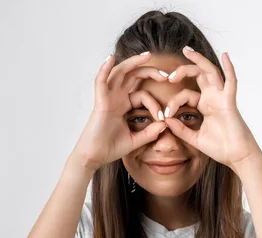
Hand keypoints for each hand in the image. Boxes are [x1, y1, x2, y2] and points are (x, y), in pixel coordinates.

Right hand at [72, 52, 168, 171]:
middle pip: (133, 76)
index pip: (143, 95)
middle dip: (149, 71)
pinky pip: (100, 81)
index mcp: (123, 105)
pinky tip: (111, 58)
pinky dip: (104, 68)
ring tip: (147, 56)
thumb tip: (165, 124)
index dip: (155, 103)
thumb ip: (150, 132)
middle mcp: (116, 98)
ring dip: (133, 62)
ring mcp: (107, 98)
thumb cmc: (110, 149)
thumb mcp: (136, 140)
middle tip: (167, 74)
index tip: (163, 117)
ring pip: (120, 73)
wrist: (94, 158)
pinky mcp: (100, 102)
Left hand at [162, 47, 261, 171]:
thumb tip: (166, 120)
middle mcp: (213, 98)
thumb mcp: (195, 138)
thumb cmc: (220, 148)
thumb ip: (181, 130)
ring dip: (199, 61)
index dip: (173, 101)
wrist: (237, 157)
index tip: (165, 114)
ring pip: (210, 72)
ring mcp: (221, 98)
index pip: (186, 94)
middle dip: (183, 70)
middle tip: (169, 74)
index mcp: (205, 105)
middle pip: (198, 75)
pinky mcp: (229, 102)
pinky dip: (229, 68)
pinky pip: (231, 82)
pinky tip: (225, 56)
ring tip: (187, 51)